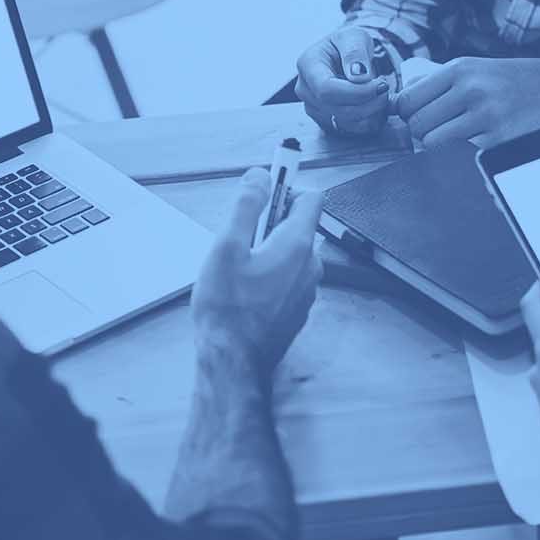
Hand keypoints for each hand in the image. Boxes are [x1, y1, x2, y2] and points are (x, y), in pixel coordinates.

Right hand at [191, 167, 323, 373]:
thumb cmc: (227, 308)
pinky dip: (270, 272)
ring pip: (291, 253)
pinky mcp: (295, 309)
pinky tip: (244, 289)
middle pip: (298, 224)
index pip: (312, 197)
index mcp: (297, 245)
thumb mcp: (227, 247)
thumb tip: (260, 176)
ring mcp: (305, 290)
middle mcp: (310, 266)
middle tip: (239, 236)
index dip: (288, 186)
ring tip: (237, 267)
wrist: (232, 363)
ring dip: (268, 249)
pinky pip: (287, 277)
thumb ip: (246, 206)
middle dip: (270, 221)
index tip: (265, 188)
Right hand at [295, 25, 392, 136]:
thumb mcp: (354, 36)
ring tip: (382, 94)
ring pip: (343, 122)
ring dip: (370, 112)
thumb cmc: (348, 42)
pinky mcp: (324, 118)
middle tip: (386, 89)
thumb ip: (355, 53)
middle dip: (368, 103)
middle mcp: (305, 89)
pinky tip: (376, 104)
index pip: (327, 89)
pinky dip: (367, 120)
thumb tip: (359, 76)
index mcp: (308, 65)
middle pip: (336, 108)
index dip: (356, 93)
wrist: (344, 53)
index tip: (381, 84)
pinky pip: (348, 128)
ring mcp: (312, 106)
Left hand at [395, 52, 539, 148]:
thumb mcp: (479, 69)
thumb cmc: (518, 81)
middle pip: (415, 123)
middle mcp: (469, 88)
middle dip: (421, 132)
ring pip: (431, 141)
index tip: (414, 119)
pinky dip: (464, 154)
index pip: (407, 99)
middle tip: (437, 132)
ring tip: (455, 139)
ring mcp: (485, 114)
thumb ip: (445, 84)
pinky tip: (480, 143)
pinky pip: (460, 154)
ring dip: (438, 146)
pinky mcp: (499, 139)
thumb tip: (404, 103)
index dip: (405, 114)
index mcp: (460, 69)